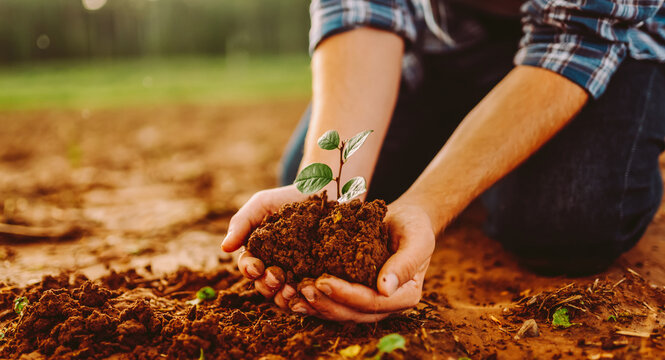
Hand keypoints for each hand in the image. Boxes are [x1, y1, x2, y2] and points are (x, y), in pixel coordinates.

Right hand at [221, 185, 308, 309]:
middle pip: (264, 286)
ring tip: (291, 289)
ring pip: (283, 296)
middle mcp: (276, 267)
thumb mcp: (262, 204)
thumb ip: (241, 223)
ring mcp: (297, 275)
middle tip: (276, 277)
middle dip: (266, 285)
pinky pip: (308, 295)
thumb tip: (224, 248)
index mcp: (259, 253)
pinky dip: (304, 298)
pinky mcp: (317, 278)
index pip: (249, 268)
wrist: (324, 192)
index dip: (249, 270)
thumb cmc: (289, 198)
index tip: (256, 267)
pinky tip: (307, 291)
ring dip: (283, 296)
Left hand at [289, 199, 435, 321]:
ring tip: (293, 293)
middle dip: (326, 302)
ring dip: (315, 305)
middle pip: (352, 313)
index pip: (373, 302)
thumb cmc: (413, 226)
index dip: (347, 294)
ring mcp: (368, 302)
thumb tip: (385, 289)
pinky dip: (312, 300)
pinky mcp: (352, 293)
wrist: (404, 219)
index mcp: (405, 295)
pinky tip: (292, 292)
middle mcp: (385, 304)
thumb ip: (405, 263)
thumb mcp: (417, 238)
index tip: (323, 281)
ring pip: (339, 312)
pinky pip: (332, 301)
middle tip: (303, 287)